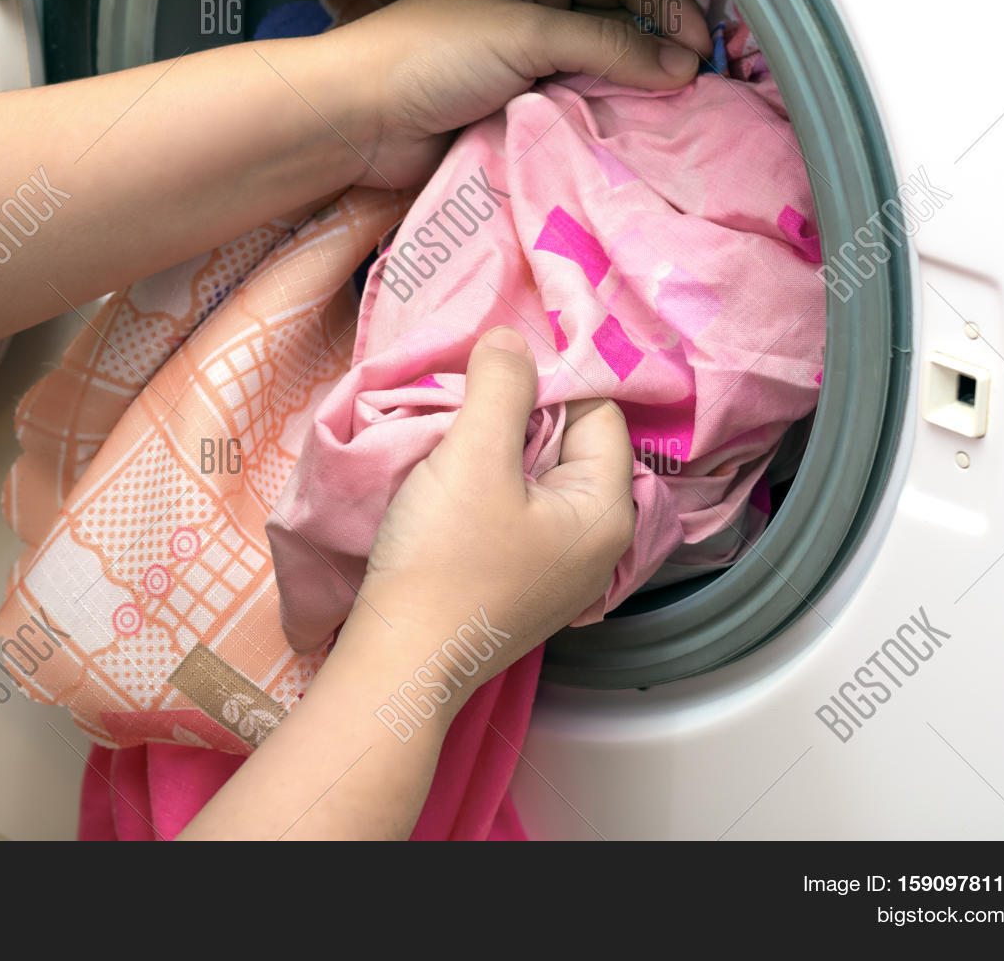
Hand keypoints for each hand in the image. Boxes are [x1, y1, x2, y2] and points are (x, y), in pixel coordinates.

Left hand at [326, 0, 712, 187]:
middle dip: (657, 51)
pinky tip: (629, 138)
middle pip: (620, 25)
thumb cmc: (432, 57)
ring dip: (633, 92)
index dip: (669, 5)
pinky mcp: (519, 112)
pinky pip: (577, 114)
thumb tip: (683, 66)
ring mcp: (529, 64)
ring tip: (671, 117)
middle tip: (695, 89)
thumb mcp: (528, 32)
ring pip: (602, 74)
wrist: (361, 121)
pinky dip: (604, 123)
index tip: (700, 50)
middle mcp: (538, 9)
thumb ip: (609, 45)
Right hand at [333, 327, 635, 697]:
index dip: (546, 380)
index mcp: (606, 512)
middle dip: (515, 414)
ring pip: (532, 477)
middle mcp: (595, 545)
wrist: (397, 663)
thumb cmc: (443, 563)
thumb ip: (501, 384)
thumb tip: (511, 340)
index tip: (491, 367)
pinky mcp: (515, 585)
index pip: (597, 412)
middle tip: (461, 398)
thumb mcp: (474, 456)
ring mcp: (555, 571)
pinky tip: (444, 484)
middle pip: (566, 444)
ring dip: (492, 449)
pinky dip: (481, 488)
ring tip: (446, 437)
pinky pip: (511, 512)